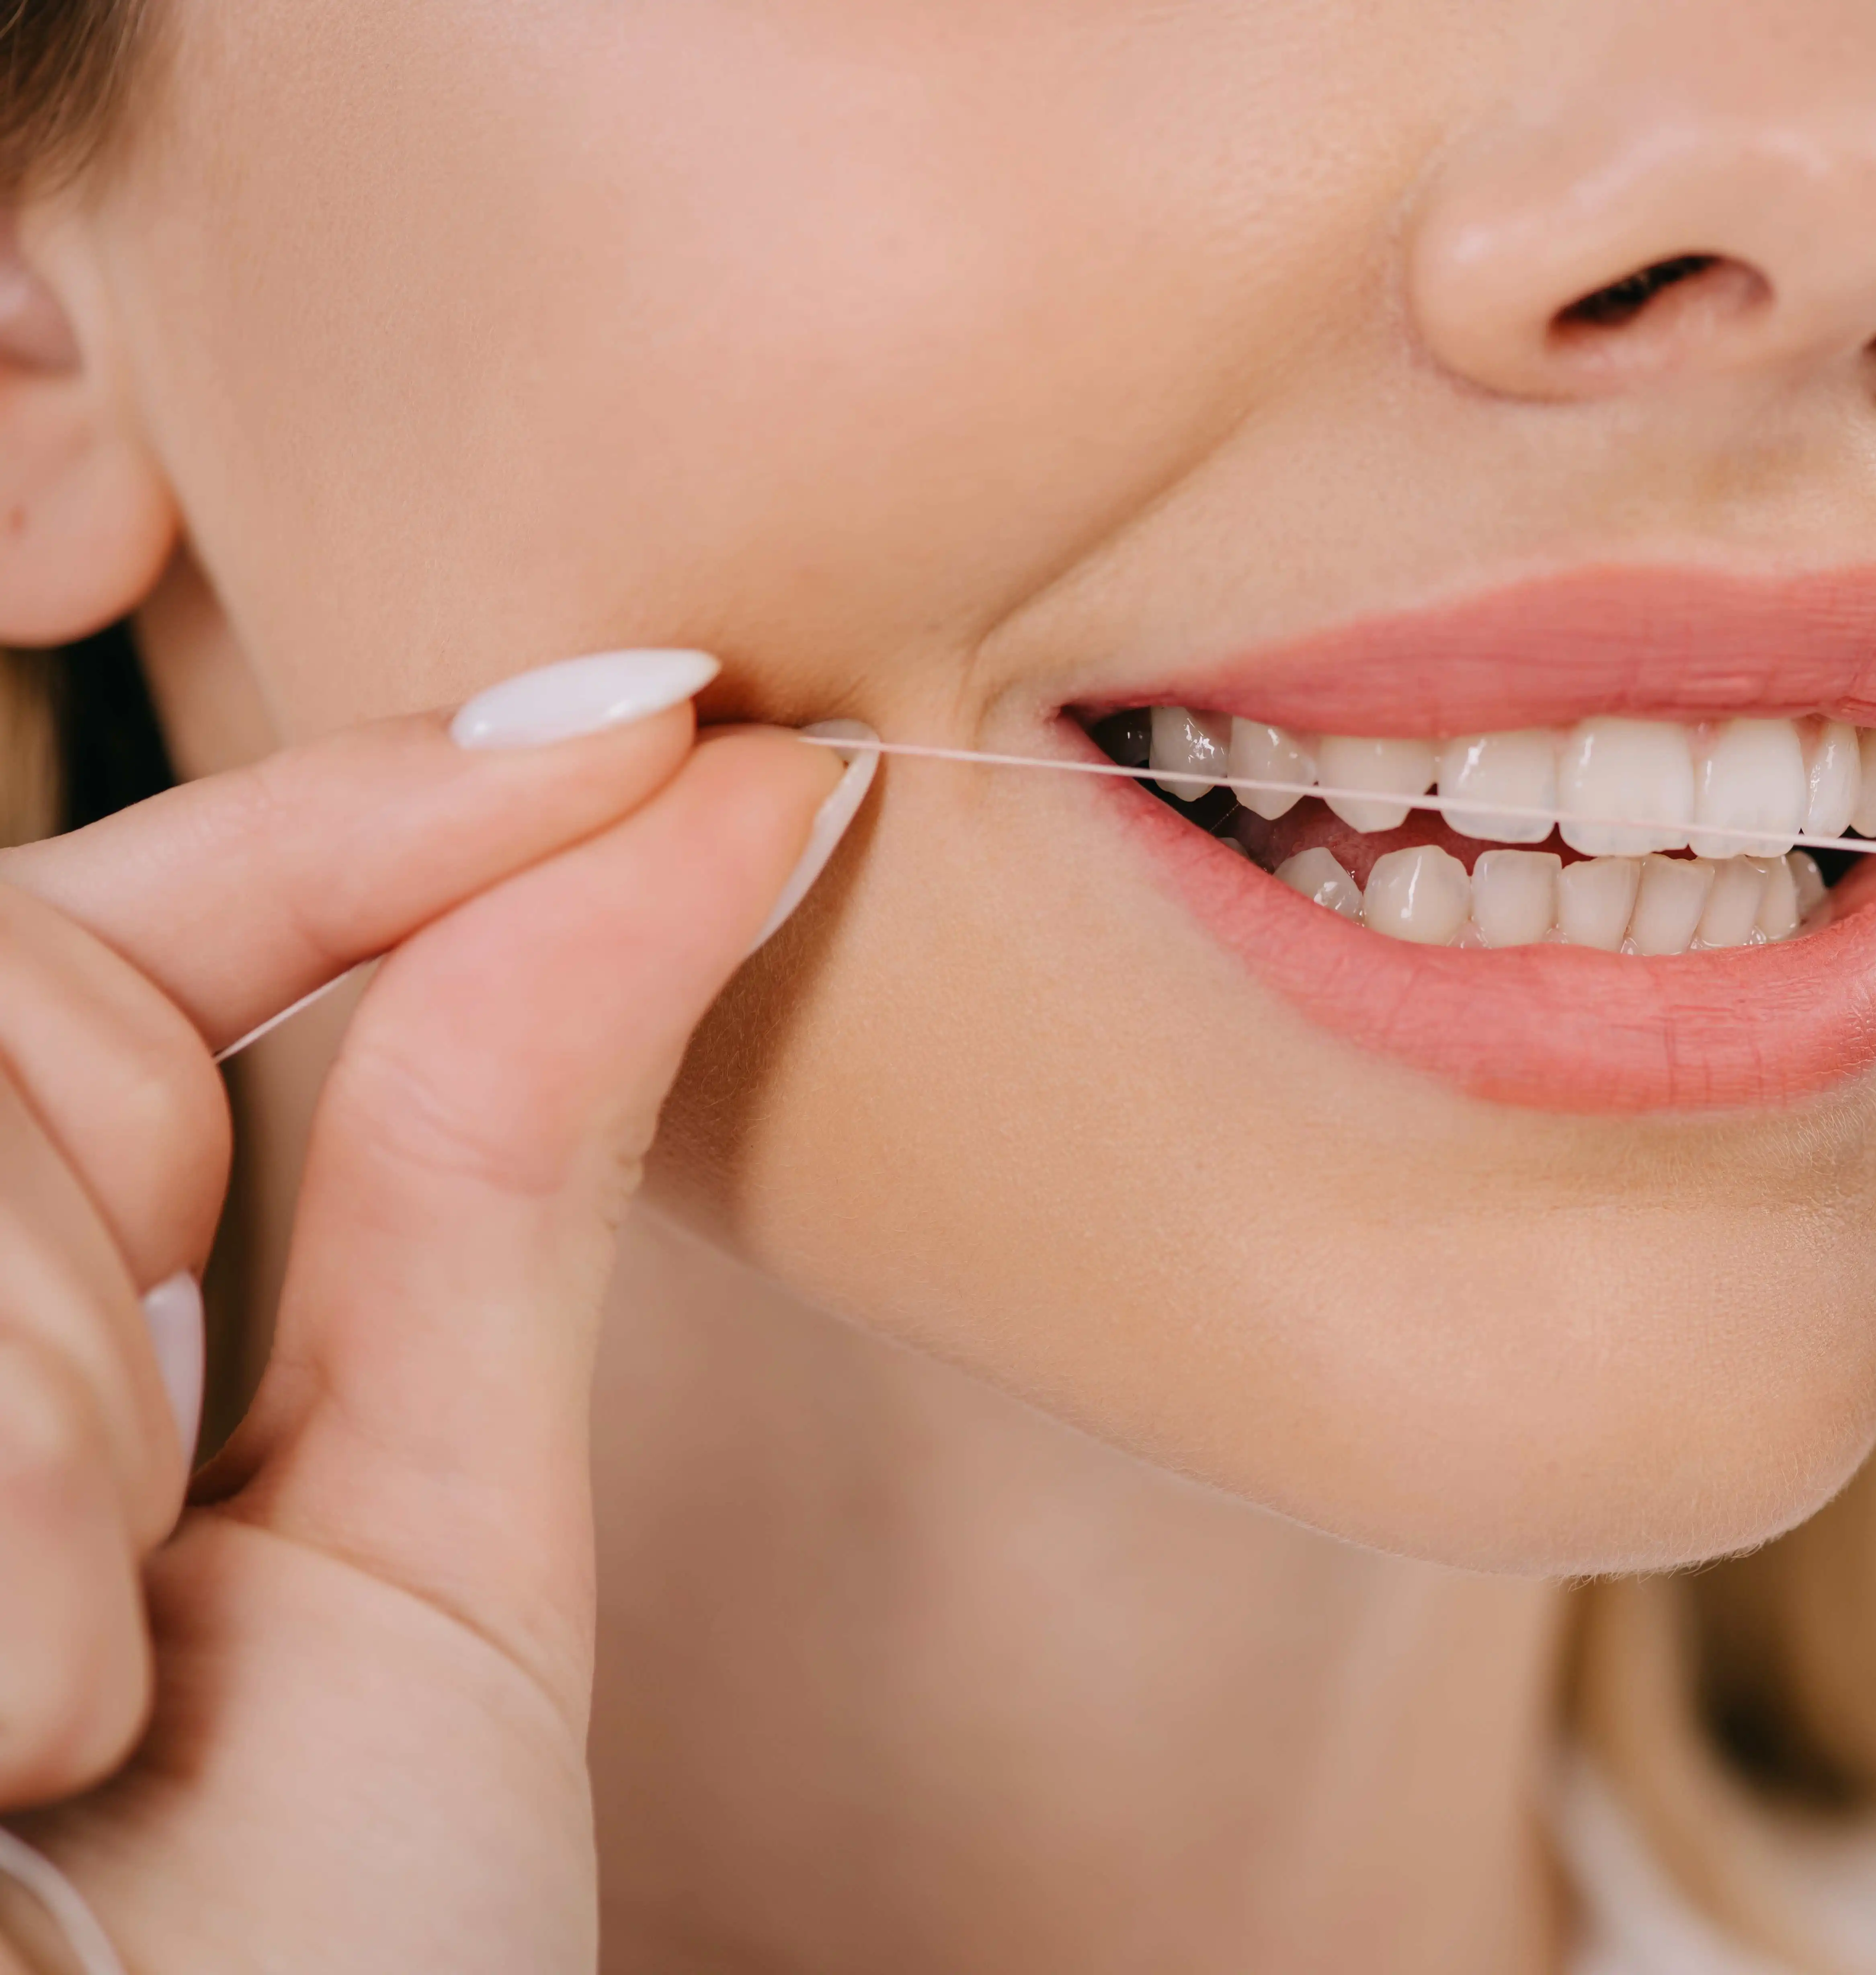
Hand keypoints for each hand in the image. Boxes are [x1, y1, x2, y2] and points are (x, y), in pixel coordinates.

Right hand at [0, 662, 841, 1973]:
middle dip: (105, 1253)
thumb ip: (501, 1161)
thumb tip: (731, 794)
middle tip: (116, 1612)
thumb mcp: (424, 1551)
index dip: (368, 805)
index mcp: (4, 1336)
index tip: (649, 718)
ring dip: (24, 1442)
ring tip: (30, 1733)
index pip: (113, 949)